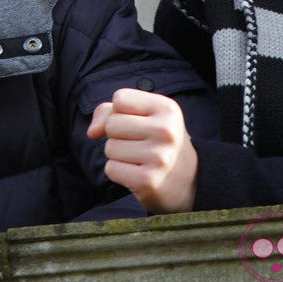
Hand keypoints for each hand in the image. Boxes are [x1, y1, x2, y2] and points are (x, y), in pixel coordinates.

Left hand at [87, 88, 197, 212]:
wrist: (190, 182)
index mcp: (167, 108)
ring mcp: (158, 156)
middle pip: (112, 124)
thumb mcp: (145, 117)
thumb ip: (110, 112)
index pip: (120, 99)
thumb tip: (92, 132)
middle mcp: (165, 130)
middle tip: (140, 144)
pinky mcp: (148, 180)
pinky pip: (111, 169)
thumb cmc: (159, 142)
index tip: (140, 123)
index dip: (121, 112)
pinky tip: (137, 173)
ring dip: (118, 155)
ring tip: (140, 159)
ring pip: (110, 147)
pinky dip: (118, 172)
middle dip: (117, 135)